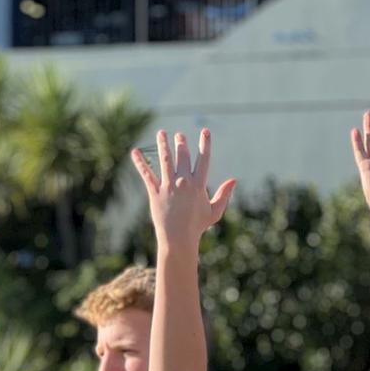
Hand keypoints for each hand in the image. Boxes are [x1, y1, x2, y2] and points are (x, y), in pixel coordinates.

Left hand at [131, 129, 235, 252]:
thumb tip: (234, 180)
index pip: (203, 159)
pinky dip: (140, 162)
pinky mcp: (155, 192)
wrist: (178, 238)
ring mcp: (168, 186)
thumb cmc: (197, 226)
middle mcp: (183, 182)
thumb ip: (224, 194)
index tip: (205, 132)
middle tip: (179, 135)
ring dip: (162, 144)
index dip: (205, 144)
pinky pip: (147, 174)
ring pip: (165, 160)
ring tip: (161, 133)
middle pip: (183, 156)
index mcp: (198, 185)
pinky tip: (135, 152)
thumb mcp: (214, 211)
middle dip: (181, 143)